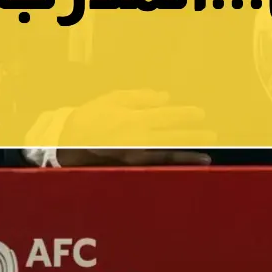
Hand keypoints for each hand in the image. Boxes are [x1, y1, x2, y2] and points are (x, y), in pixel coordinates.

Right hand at [54, 90, 213, 167]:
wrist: (61, 151)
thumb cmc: (87, 122)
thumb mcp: (110, 101)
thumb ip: (139, 98)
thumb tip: (165, 98)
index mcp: (135, 120)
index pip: (168, 117)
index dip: (187, 116)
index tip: (200, 115)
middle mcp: (138, 141)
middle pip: (173, 139)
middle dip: (194, 138)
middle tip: (211, 137)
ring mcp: (135, 160)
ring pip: (168, 158)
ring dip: (188, 157)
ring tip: (206, 157)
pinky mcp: (130, 174)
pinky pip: (156, 171)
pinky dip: (171, 171)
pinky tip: (183, 172)